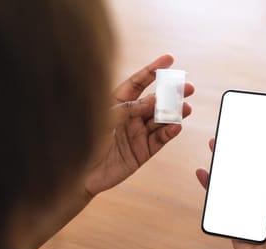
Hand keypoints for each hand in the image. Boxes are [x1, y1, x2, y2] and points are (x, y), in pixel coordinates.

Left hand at [85, 54, 194, 195]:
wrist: (77, 173)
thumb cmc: (82, 140)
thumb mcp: (104, 118)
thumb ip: (129, 108)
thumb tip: (154, 100)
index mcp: (117, 103)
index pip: (138, 82)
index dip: (153, 70)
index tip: (169, 60)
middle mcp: (130, 116)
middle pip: (155, 101)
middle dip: (172, 93)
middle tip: (188, 87)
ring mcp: (137, 134)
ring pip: (161, 120)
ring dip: (175, 113)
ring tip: (186, 107)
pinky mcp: (142, 152)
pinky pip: (159, 140)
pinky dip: (169, 132)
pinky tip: (177, 125)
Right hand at [196, 139, 265, 248]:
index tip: (260, 135)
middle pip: (252, 170)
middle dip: (242, 153)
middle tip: (232, 135)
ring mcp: (248, 206)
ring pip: (235, 180)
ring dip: (225, 164)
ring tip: (215, 146)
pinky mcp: (233, 216)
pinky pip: (221, 198)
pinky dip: (211, 185)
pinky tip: (204, 173)